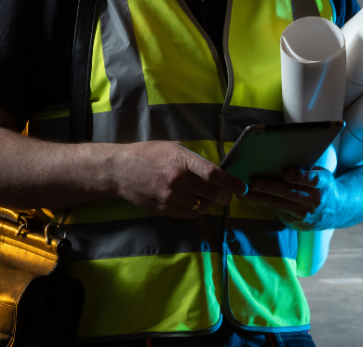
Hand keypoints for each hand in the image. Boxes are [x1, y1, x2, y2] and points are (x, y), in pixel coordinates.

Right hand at [111, 141, 248, 218]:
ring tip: (203, 195)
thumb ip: (193, 160)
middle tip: (227, 195)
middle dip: (225, 196)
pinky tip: (190, 201)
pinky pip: (190, 214)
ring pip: (203, 205)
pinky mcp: (165, 209)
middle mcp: (178, 179)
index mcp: (181, 159)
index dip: (231, 182)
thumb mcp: (172, 148)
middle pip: (213, 193)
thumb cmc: (148, 155)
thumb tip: (216, 172)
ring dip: (208, 202)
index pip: (213, 174)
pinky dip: (195, 209)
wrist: (120, 171)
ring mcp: (171, 196)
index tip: (242, 187)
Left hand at [243, 168, 343, 230]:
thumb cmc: (323, 185)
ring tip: (245, 193)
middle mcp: (316, 200)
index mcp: (324, 184)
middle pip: (291, 193)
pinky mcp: (300, 224)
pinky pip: (280, 213)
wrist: (338, 210)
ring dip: (261, 198)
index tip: (286, 174)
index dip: (300, 176)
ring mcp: (307, 215)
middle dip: (270, 187)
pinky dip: (266, 206)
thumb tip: (278, 161)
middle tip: (253, 183)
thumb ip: (306, 171)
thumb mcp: (322, 174)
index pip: (313, 179)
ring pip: (281, 205)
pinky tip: (253, 200)